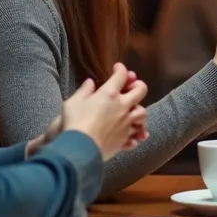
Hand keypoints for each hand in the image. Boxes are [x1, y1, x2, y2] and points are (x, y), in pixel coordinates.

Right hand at [27, 70, 148, 156]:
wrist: (79, 148)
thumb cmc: (74, 122)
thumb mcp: (73, 101)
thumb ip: (84, 91)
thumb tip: (90, 83)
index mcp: (109, 94)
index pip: (121, 75)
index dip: (120, 69)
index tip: (117, 68)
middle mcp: (122, 106)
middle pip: (141, 90)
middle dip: (138, 85)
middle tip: (132, 86)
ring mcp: (126, 123)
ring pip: (143, 113)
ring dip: (139, 110)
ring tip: (133, 111)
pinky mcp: (125, 139)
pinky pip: (137, 135)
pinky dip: (137, 134)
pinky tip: (134, 135)